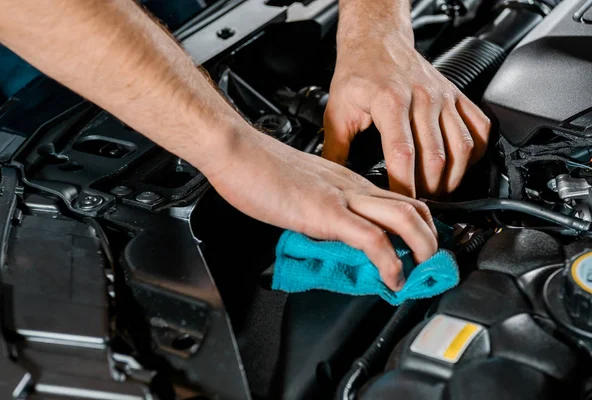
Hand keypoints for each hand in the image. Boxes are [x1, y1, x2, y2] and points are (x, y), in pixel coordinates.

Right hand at [207, 128, 437, 289]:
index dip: (419, 228)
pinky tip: (391, 279)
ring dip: (423, 249)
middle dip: (433, 240)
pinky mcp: (326, 212)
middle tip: (430, 266)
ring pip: (405, 217)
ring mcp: (343, 198)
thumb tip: (332, 233)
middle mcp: (353, 187)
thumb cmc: (261, 169)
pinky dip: (389, 262)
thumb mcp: (302, 191)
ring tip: (421, 273)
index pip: (399, 201)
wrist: (238, 151)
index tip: (419, 252)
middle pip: (415, 207)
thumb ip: (322, 208)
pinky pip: (371, 238)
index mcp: (348, 181)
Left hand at [323, 1, 490, 196]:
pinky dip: (475, 153)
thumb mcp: (337, 111)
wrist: (378, 41)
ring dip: (453, 177)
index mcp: (390, 102)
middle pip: (436, 157)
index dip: (404, 186)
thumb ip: (335, 149)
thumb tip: (337, 181)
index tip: (400, 203)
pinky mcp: (456, 95)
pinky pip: (479, 128)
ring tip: (439, 191)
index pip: (402, 153)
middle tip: (418, 203)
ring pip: (462, 147)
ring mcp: (443, 97)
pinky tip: (460, 167)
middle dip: (429, 189)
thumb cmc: (358, 73)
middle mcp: (422, 99)